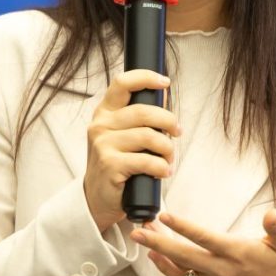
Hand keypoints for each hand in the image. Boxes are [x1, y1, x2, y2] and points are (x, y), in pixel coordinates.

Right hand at [84, 70, 180, 231]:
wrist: (98, 197)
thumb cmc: (117, 163)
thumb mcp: (121, 136)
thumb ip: (138, 119)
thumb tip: (165, 98)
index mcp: (104, 113)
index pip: (122, 83)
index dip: (146, 78)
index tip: (165, 82)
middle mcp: (100, 126)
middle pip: (144, 111)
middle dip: (169, 121)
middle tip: (177, 133)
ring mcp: (103, 145)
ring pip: (149, 137)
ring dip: (167, 149)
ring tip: (168, 158)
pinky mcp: (110, 165)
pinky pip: (147, 161)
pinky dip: (162, 167)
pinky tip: (163, 172)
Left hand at [131, 210, 275, 275]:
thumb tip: (271, 214)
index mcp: (238, 254)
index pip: (205, 239)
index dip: (183, 227)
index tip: (164, 216)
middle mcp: (223, 270)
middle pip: (183, 256)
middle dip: (158, 243)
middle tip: (138, 230)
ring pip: (181, 269)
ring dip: (159, 254)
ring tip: (142, 237)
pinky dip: (168, 271)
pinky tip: (156, 259)